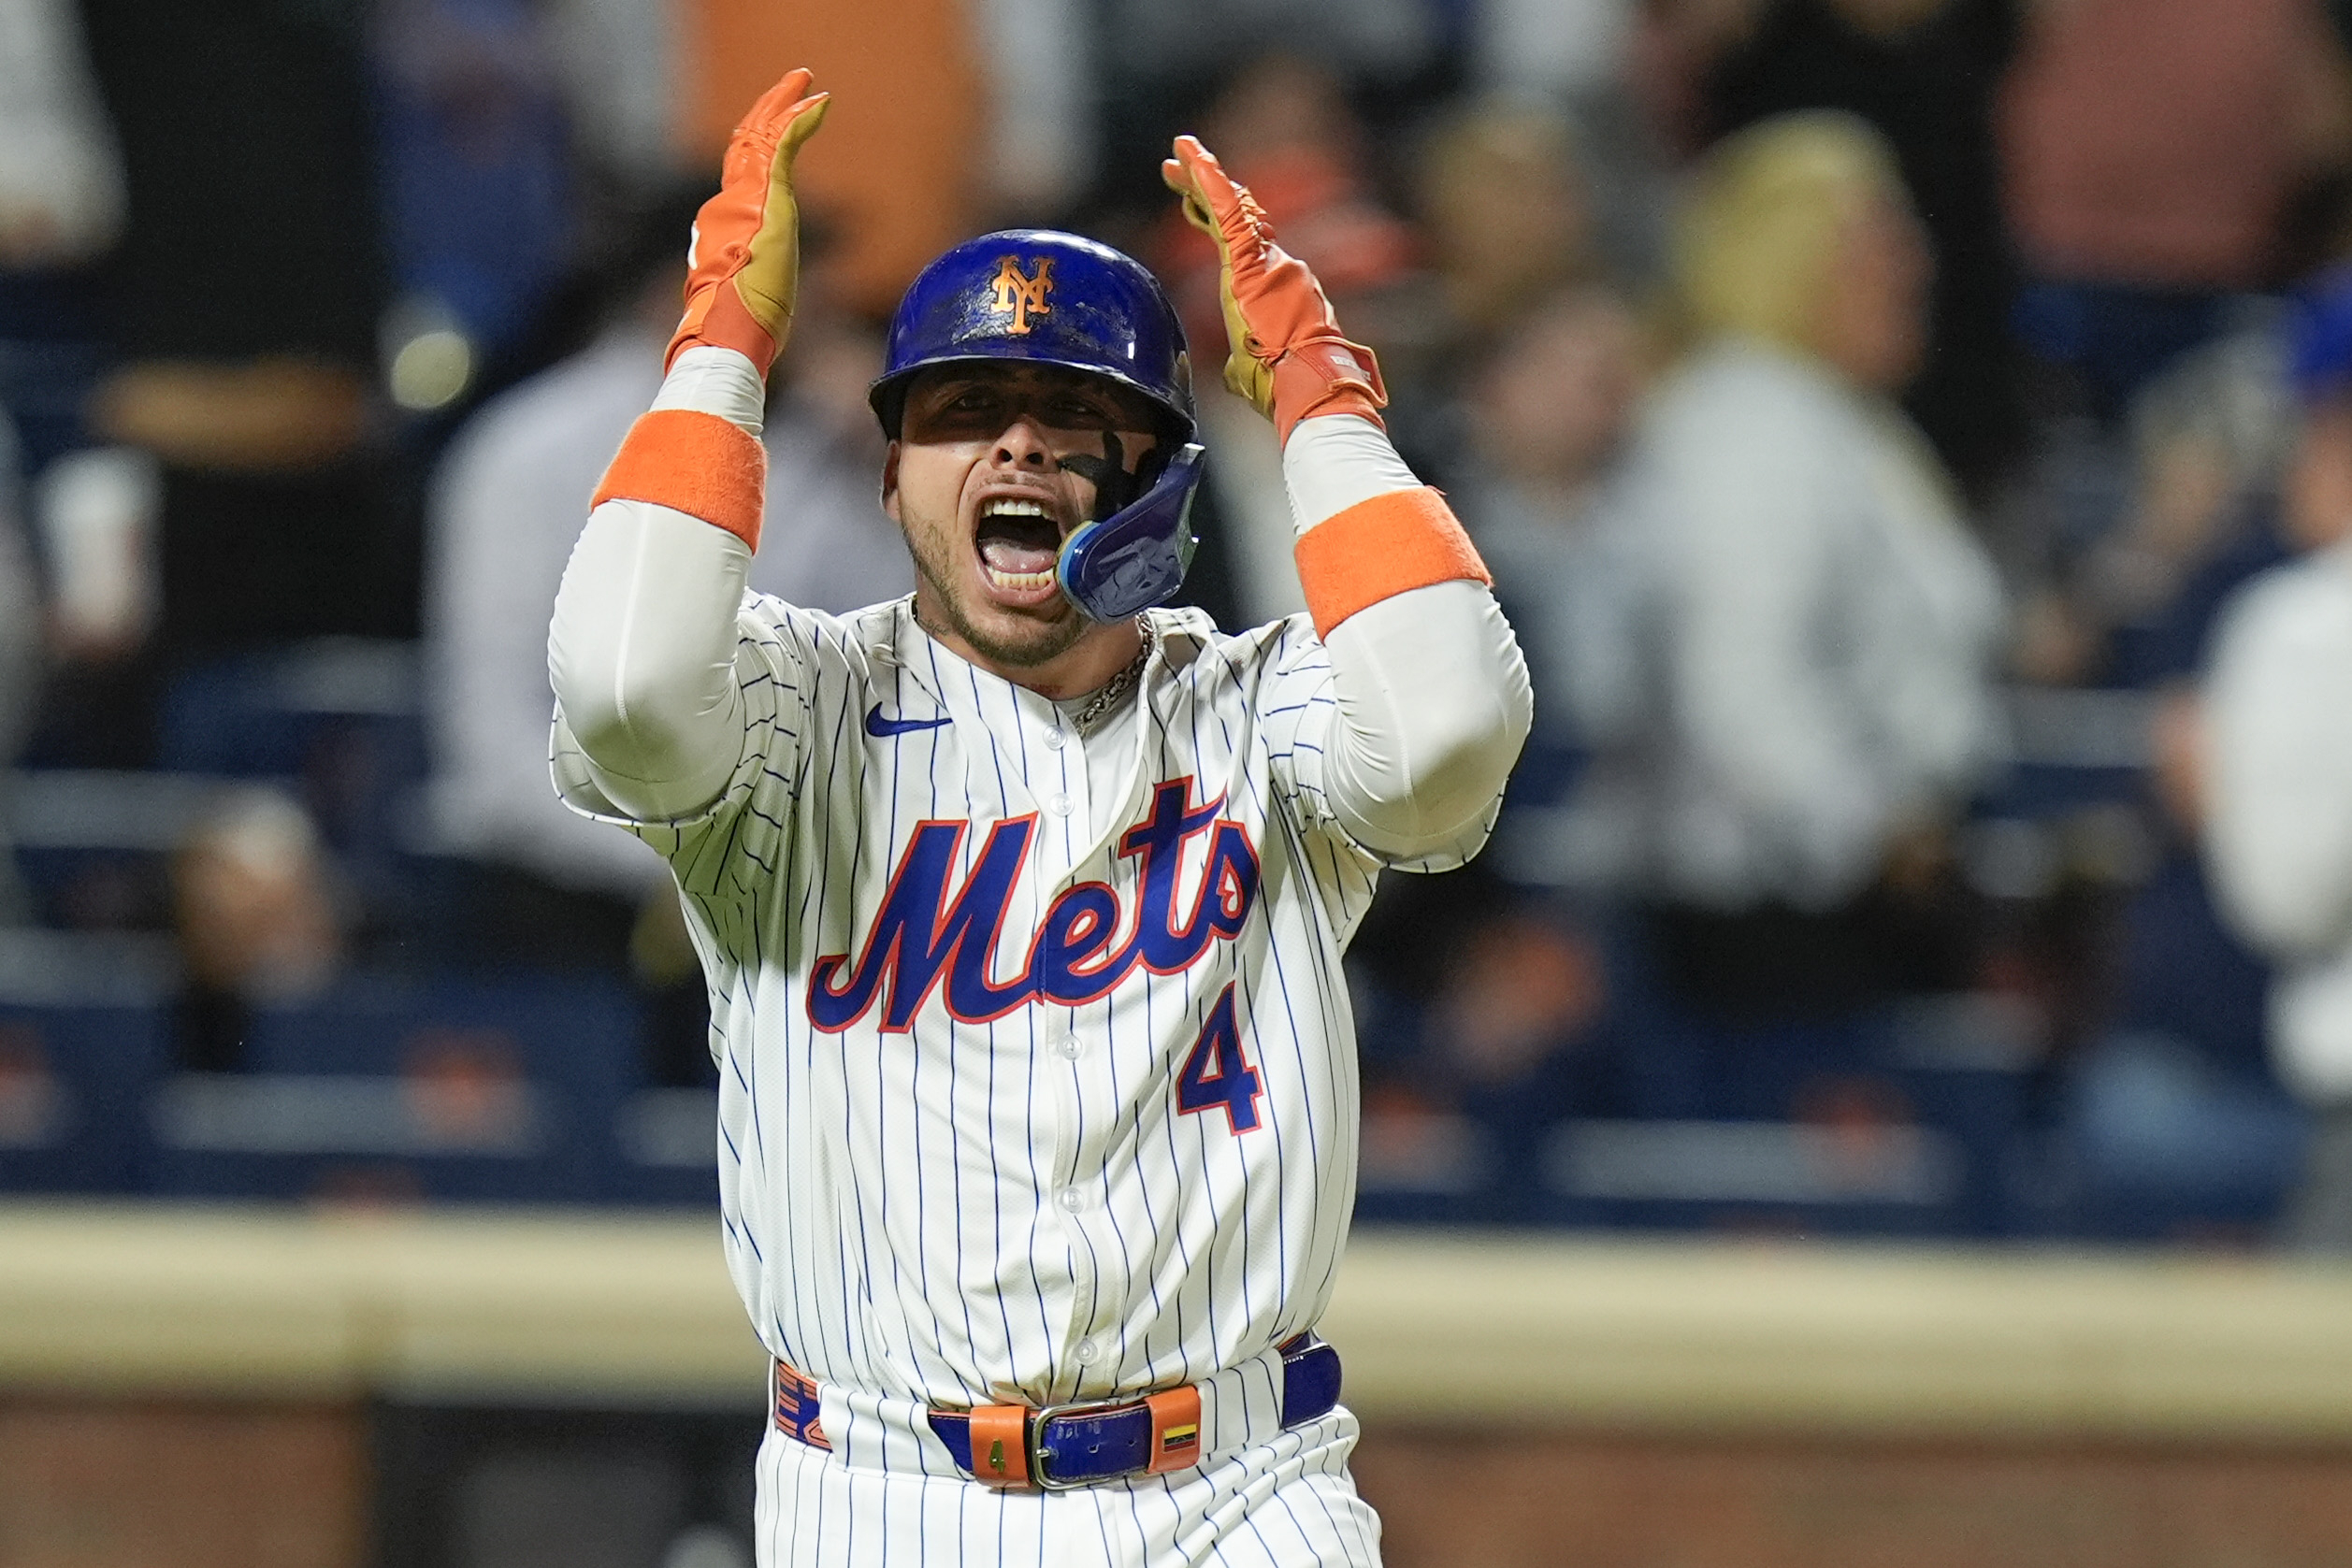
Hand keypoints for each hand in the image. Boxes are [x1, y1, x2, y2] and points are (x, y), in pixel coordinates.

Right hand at [668, 68, 829, 373]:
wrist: (727, 330)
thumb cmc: (741, 330)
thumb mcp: (755, 302)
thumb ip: (756, 289)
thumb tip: (759, 317)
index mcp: (725, 227)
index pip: (740, 177)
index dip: (754, 148)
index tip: (772, 129)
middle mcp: (729, 205)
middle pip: (747, 145)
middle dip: (768, 112)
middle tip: (790, 87)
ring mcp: (745, 197)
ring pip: (763, 134)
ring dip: (784, 103)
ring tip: (804, 81)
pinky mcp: (765, 195)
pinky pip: (783, 144)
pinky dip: (801, 120)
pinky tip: (819, 101)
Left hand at [1160, 135, 1385, 443]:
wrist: (1308, 384)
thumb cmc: (1286, 386)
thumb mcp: (1254, 369)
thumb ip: (1244, 362)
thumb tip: (1236, 375)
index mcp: (1268, 287)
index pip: (1239, 241)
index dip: (1214, 216)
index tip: (1191, 201)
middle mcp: (1271, 264)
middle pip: (1232, 215)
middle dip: (1202, 187)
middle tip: (1176, 164)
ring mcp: (1264, 260)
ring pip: (1228, 207)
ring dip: (1202, 176)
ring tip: (1181, 149)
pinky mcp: (1252, 261)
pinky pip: (1227, 214)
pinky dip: (1209, 184)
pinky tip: (1194, 161)